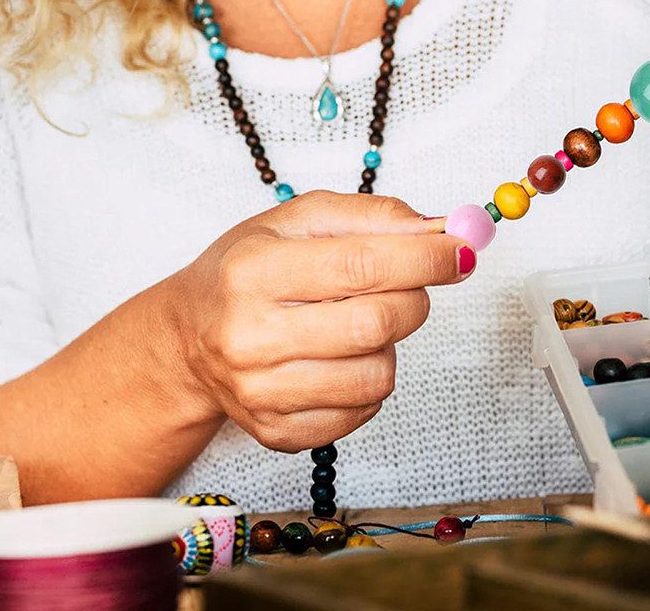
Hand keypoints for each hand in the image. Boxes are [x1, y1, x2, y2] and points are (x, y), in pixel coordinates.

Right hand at [168, 190, 471, 452]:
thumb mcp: (297, 220)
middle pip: (375, 324)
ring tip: (360, 321)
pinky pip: (363, 411)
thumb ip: (370, 216)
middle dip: (414, 297)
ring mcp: (260, 394)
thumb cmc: (249, 269)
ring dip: (391, 343)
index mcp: (253, 271)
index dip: (425, 257)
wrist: (188, 337)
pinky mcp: (277, 433)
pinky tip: (341, 356)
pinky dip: (370, 379)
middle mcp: (248, 337)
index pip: (361, 265)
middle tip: (412, 282)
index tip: (462, 250)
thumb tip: (438, 230)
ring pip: (377, 375)